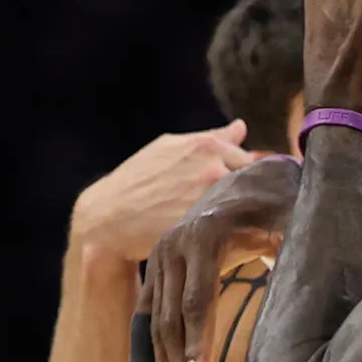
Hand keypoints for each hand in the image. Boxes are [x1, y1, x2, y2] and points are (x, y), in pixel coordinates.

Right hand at [72, 119, 259, 261]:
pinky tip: (223, 234)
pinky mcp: (205, 226)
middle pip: (254, 184)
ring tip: (230, 220)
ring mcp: (211, 198)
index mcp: (207, 146)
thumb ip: (212, 138)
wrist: (107, 218)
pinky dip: (233, 230)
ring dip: (243, 212)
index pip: (253, 160)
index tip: (246, 188)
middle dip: (250, 193)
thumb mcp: (170, 148)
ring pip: (246, 205)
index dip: (251, 176)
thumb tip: (241, 127)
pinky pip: (234, 228)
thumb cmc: (138, 180)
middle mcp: (214, 168)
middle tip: (238, 206)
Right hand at [130, 156, 301, 361]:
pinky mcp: (156, 270)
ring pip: (157, 325)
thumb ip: (299, 246)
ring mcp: (160, 257)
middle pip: (172, 319)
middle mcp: (174, 245)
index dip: (199, 339)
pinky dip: (146, 357)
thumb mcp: (296, 219)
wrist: (250, 183)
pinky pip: (145, 319)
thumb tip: (315, 282)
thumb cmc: (283, 206)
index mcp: (207, 234)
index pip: (198, 297)